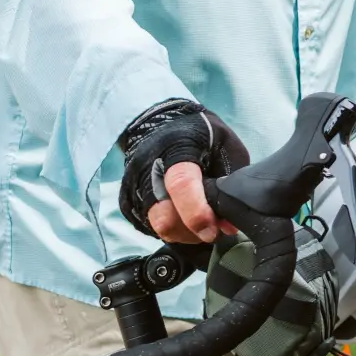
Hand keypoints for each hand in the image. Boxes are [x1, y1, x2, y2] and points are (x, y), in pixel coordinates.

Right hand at [116, 99, 248, 243]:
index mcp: (176, 151)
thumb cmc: (200, 133)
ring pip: (157, 227)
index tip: (212, 229)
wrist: (159, 122)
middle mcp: (147, 171)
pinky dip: (171, 231)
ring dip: (184, 234)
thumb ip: (230, 181)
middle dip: (192, 231)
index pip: (181, 185)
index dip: (197, 212)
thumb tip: (230, 221)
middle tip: (213, 229)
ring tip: (202, 224)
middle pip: (164, 217)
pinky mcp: (126, 202)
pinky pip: (149, 228)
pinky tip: (185, 219)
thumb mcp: (225, 145)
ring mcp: (133, 188)